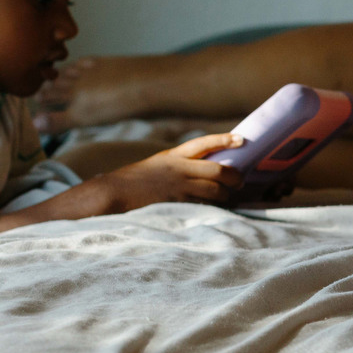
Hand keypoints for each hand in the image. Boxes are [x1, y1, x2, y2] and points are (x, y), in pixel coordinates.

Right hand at [94, 132, 245, 211]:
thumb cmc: (134, 182)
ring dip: (225, 196)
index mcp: (173, 156)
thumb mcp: (157, 166)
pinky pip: (203, 207)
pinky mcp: (177, 205)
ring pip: (215, 191)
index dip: (224, 140)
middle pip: (218, 170)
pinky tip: (215, 212)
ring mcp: (178, 188)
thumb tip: (206, 172)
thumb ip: (179, 166)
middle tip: (240, 182)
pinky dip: (212, 209)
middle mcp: (178, 169)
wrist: (111, 194)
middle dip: (234, 177)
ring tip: (227, 199)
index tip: (241, 140)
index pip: (203, 143)